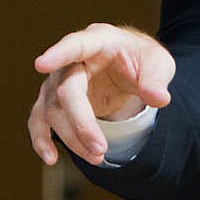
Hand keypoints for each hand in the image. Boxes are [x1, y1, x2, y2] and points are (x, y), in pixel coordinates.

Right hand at [28, 23, 175, 165]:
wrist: (129, 67)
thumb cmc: (141, 59)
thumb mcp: (159, 63)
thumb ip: (157, 79)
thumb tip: (159, 98)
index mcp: (98, 41)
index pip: (76, 45)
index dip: (58, 54)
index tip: (40, 65)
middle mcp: (72, 60)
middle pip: (65, 90)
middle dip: (80, 122)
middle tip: (100, 149)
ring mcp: (59, 81)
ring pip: (53, 110)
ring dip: (72, 137)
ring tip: (97, 158)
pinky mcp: (56, 101)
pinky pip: (40, 120)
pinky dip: (41, 139)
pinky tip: (50, 157)